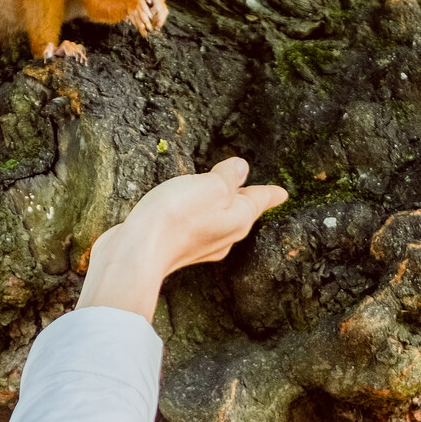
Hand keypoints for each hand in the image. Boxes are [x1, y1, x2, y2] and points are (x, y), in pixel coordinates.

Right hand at [77, 157, 286, 319]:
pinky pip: (193, 228)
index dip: (271, 193)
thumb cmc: (177, 217)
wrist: (137, 252)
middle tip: (249, 189)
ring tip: (215, 195)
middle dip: (244, 200)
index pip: (261, 200)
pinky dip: (194, 217)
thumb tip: (241, 169)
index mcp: (239, 218)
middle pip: (241, 213)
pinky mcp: (175, 248)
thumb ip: (228, 175)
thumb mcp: (211, 185)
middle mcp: (224, 236)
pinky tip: (185, 212)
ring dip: (217, 207)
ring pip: (217, 222)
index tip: (283, 193)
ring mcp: (199, 245)